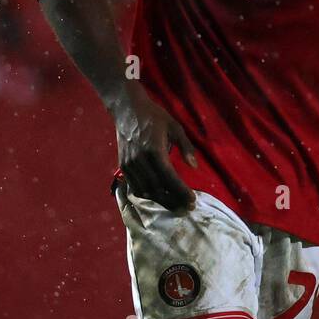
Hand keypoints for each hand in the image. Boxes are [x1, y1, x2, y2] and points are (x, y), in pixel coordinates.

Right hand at [112, 86, 198, 212]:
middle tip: (187, 208)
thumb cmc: (154, 117)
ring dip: (161, 201)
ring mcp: (129, 165)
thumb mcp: (175, 127)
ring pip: (145, 191)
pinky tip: (159, 198)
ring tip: (176, 206)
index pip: (169, 177)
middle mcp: (140, 160)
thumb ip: (186, 147)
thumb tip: (194, 167)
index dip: (181, 191)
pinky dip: (147, 196)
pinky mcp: (123, 166)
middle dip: (173, 201)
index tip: (192, 200)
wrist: (127, 110)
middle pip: (157, 189)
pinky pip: (135, 187)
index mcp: (154, 150)